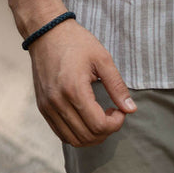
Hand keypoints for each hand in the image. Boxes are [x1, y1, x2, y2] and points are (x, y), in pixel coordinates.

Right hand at [28, 19, 136, 146]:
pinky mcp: (42, 108)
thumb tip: (131, 109)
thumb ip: (117, 86)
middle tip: (114, 115)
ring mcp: (47, 107)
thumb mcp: (102, 58)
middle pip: (86, 136)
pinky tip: (87, 118)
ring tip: (101, 118)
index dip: (115, 124)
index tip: (121, 111)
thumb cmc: (76, 42)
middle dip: (106, 131)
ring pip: (73, 140)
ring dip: (92, 136)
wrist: (46, 32)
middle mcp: (58, 103)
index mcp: (74, 90)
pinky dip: (77, 134)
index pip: (98, 125)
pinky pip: (61, 133)